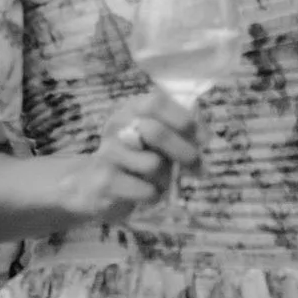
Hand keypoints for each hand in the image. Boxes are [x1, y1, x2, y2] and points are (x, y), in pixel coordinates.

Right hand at [62, 91, 200, 225]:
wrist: (91, 185)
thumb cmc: (133, 159)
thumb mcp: (153, 139)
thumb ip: (177, 133)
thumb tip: (205, 137)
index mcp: (131, 110)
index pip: (157, 102)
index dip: (183, 119)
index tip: (201, 139)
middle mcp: (116, 126)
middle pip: (156, 132)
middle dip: (184, 153)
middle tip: (196, 167)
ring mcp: (108, 153)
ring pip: (153, 164)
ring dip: (165, 178)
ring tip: (159, 181)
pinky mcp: (105, 181)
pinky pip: (146, 190)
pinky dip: (154, 195)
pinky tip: (144, 193)